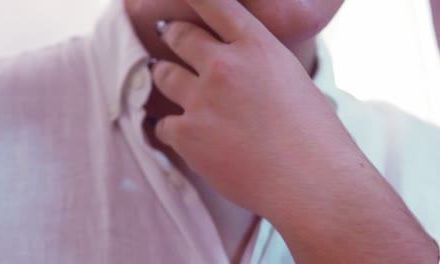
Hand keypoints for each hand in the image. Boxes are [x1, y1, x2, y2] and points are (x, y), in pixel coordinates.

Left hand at [151, 0, 349, 216]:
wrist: (310, 182)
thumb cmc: (316, 137)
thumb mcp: (295, 83)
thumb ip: (262, 67)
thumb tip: (248, 67)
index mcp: (257, 47)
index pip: (214, 4)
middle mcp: (224, 66)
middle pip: (178, 35)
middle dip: (174, 36)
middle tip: (173, 40)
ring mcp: (202, 99)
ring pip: (163, 74)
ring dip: (168, 78)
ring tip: (180, 90)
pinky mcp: (187, 134)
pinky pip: (163, 123)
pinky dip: (173, 129)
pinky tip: (191, 137)